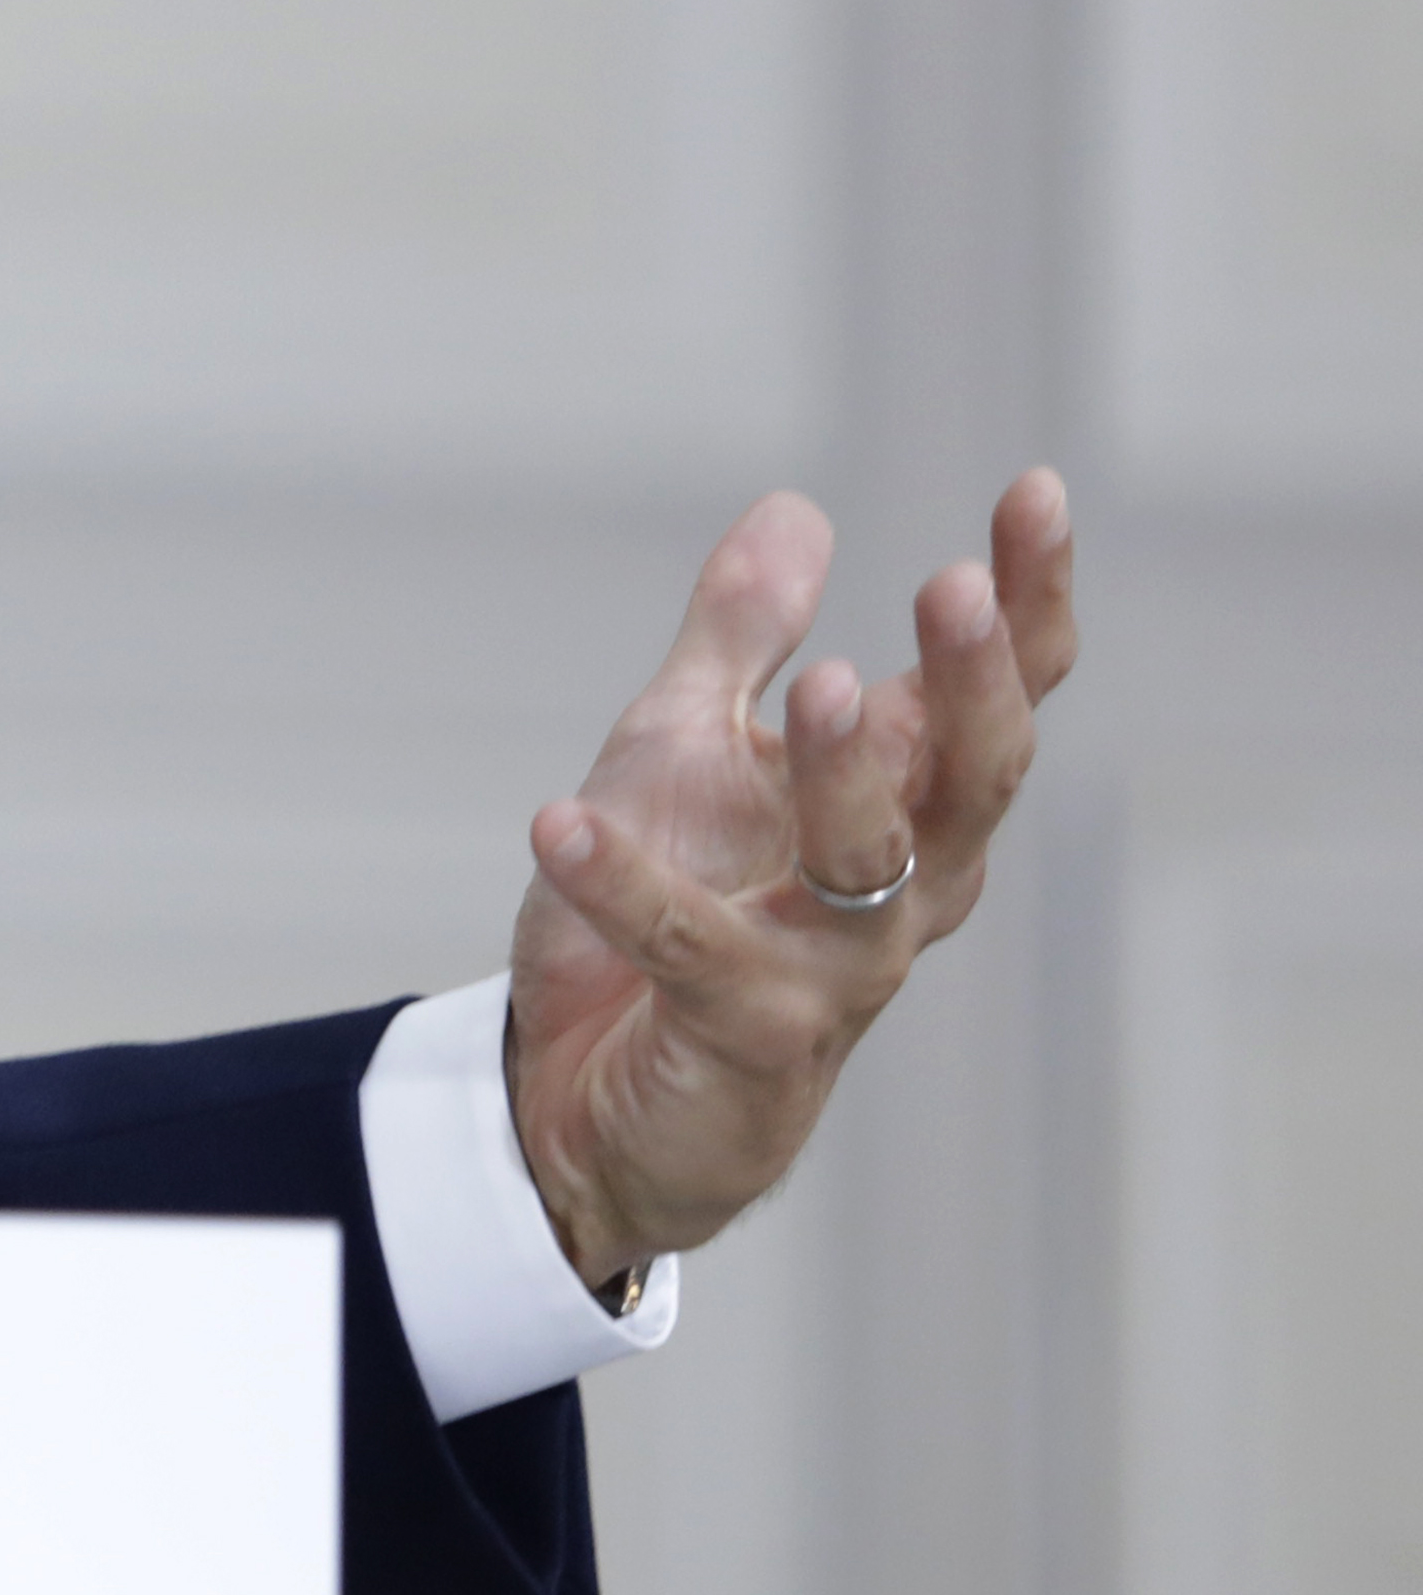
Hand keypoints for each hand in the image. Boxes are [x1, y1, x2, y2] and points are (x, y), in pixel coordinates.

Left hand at [507, 470, 1078, 1290]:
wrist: (585, 1100)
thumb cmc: (667, 910)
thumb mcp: (685, 751)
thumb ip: (737, 640)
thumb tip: (796, 509)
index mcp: (902, 810)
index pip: (999, 700)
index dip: (1030, 604)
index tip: (1035, 494)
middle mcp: (898, 892)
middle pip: (973, 778)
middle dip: (972, 684)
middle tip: (954, 587)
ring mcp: (834, 970)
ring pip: (871, 865)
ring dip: (847, 775)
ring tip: (821, 687)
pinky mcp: (748, 1039)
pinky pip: (693, 951)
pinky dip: (626, 887)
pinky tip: (559, 824)